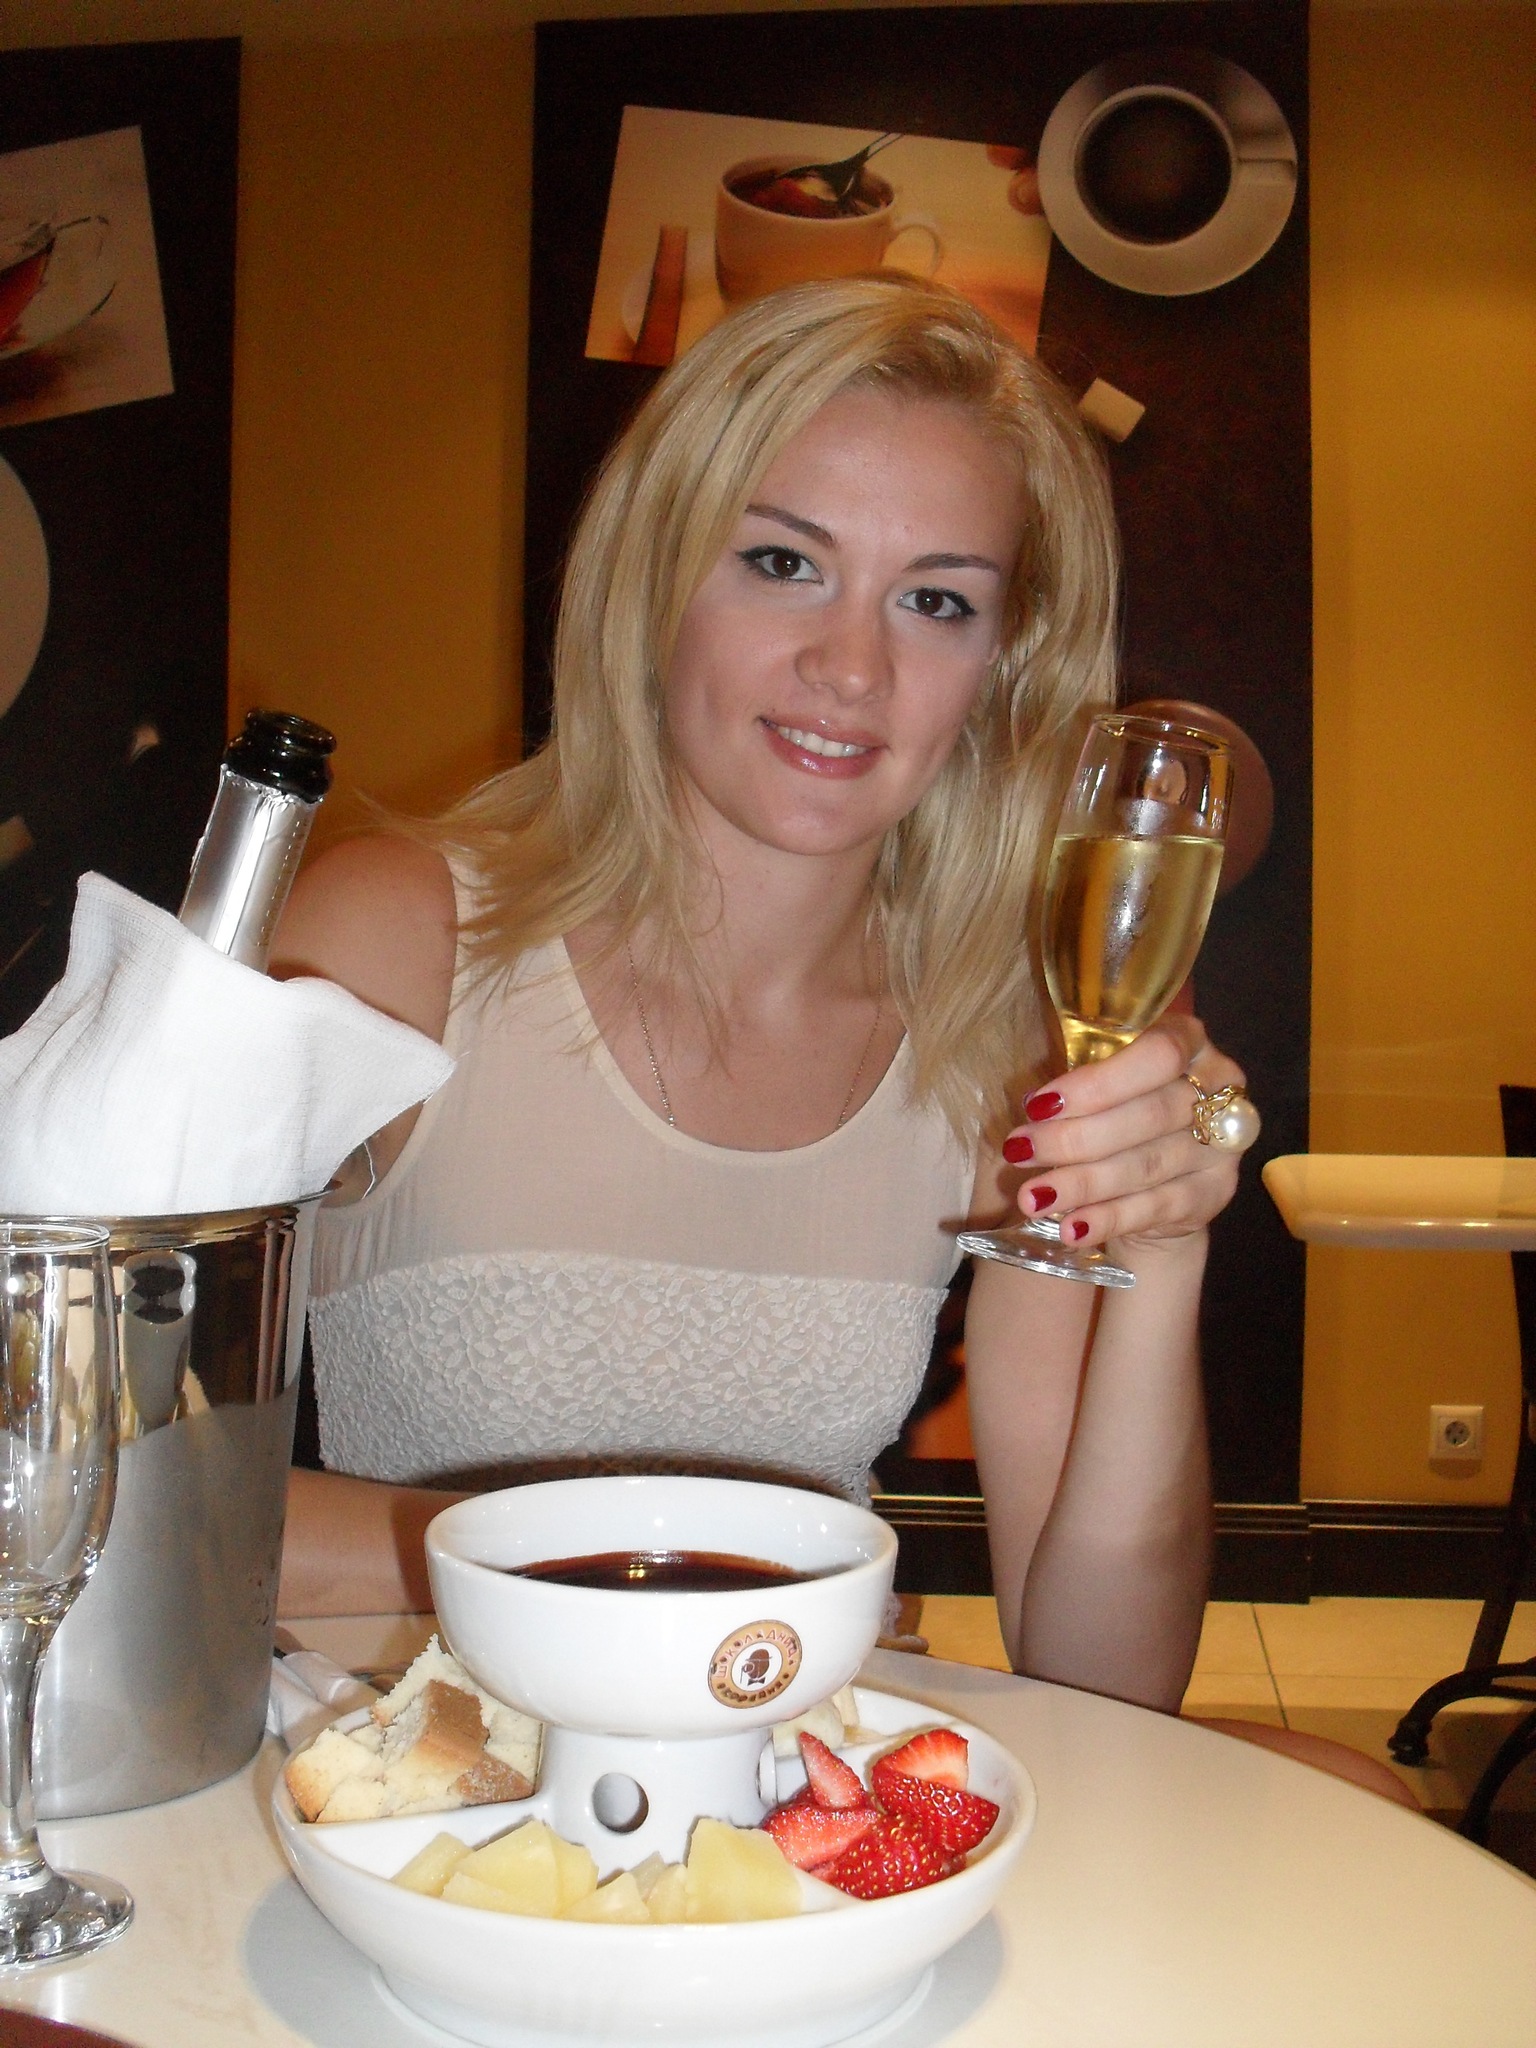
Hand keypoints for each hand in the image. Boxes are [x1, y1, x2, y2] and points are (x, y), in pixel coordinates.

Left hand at [998, 1017, 1248, 1255]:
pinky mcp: (1215, 1193)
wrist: (1159, 1170)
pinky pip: (1155, 1207)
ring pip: (1147, 1165)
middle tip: (1020, 1152)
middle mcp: (1219, 1087)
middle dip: (1075, 1137)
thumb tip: (1033, 1108)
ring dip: (1083, 1183)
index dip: (1098, 1082)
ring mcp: (1221, 1144)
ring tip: (1033, 1196)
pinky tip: (1071, 1227)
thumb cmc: (1117, 1108)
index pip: (1157, 1054)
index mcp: (1191, 1040)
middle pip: (1149, 1114)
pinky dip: (1108, 1219)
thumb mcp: (1101, 1082)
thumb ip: (1077, 1086)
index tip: (1039, 1105)